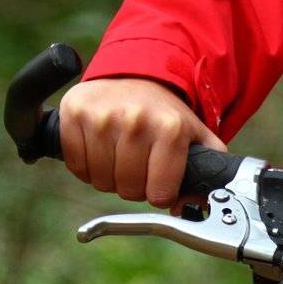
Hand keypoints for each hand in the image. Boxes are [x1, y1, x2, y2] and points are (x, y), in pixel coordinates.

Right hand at [58, 77, 225, 209]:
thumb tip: (190, 207)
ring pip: (101, 181)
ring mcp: (102, 116)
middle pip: (128, 190)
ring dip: (110, 179)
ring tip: (120, 158)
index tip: (160, 182)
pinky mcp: (75, 112)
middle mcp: (135, 120)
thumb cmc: (165, 114)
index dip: (160, 194)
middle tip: (139, 168)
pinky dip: (86, 167)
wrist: (135, 76)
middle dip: (135, 187)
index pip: (160, 193)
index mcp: (170, 129)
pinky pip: (77, 166)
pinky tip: (99, 151)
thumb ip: (207, 173)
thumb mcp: (197, 138)